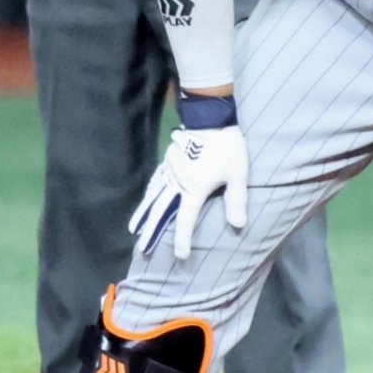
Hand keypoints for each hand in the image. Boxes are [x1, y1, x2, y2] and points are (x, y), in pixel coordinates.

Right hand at [129, 125, 247, 260]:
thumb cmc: (227, 146)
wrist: (210, 117)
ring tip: (134, 229)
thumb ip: (236, 200)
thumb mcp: (237, 173)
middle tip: (141, 250)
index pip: (185, 220)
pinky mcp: (169, 160)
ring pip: (154, 196)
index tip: (180, 255)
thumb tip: (238, 225)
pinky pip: (156, 180)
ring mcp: (171, 170)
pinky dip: (149, 193)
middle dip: (152, 232)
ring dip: (144, 214)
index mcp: (195, 188)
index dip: (182, 239)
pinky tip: (146, 199)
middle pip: (161, 212)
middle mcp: (178, 182)